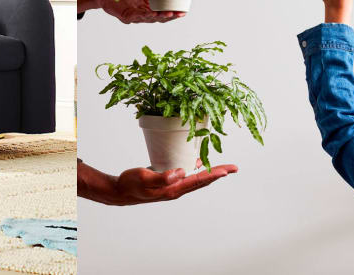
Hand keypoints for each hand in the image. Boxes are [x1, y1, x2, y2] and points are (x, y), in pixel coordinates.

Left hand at [77, 0, 185, 23]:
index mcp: (150, 1)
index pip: (165, 8)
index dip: (175, 9)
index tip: (185, 9)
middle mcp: (144, 9)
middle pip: (161, 16)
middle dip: (172, 15)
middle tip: (181, 13)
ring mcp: (136, 14)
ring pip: (152, 18)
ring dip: (162, 17)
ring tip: (170, 13)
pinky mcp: (126, 16)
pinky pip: (138, 17)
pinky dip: (146, 16)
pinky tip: (153, 14)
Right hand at [78, 159, 237, 205]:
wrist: (120, 191)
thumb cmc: (130, 184)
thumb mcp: (144, 177)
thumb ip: (163, 177)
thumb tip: (181, 172)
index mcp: (172, 189)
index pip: (197, 180)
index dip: (213, 174)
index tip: (227, 170)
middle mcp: (176, 190)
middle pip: (201, 181)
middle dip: (218, 173)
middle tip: (234, 168)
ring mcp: (172, 187)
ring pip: (196, 179)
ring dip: (209, 173)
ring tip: (223, 167)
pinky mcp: (168, 182)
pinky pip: (186, 176)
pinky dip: (195, 169)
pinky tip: (198, 162)